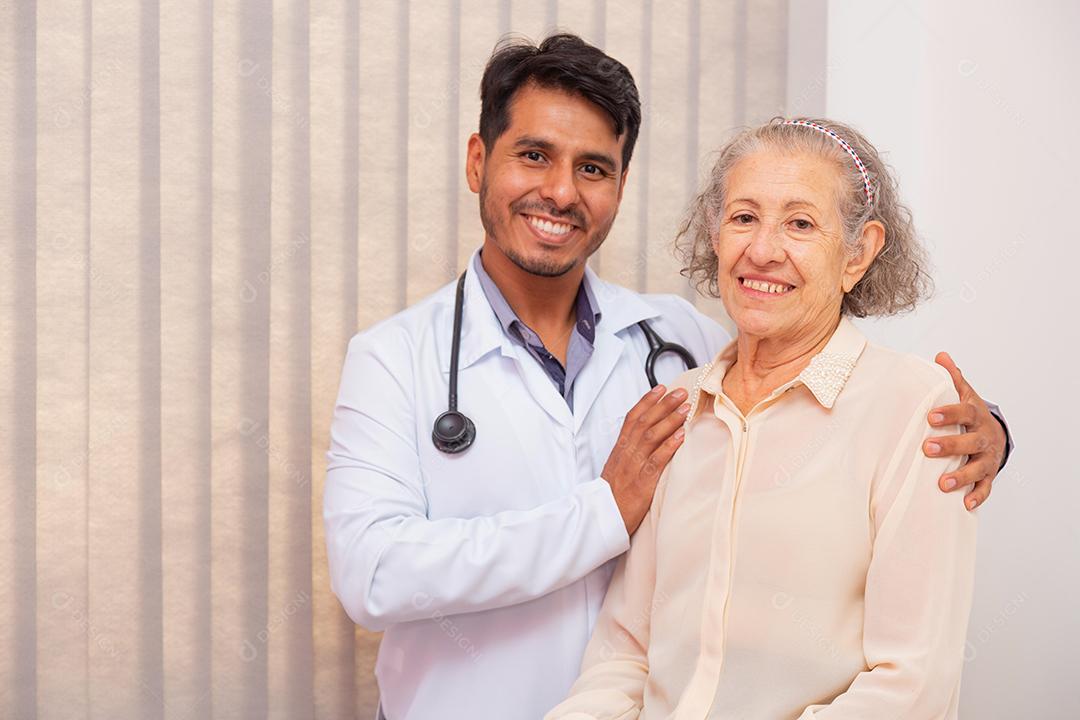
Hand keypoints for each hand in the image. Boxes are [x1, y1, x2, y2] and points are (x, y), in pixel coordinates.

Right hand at [602, 385, 690, 534]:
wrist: (601, 518)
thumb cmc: (612, 495)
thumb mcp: (617, 468)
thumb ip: (630, 452)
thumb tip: (647, 438)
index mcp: (619, 448)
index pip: (632, 418)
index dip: (647, 401)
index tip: (661, 388)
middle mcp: (626, 453)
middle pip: (644, 422)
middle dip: (663, 405)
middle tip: (681, 392)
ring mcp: (633, 467)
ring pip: (651, 437)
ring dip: (669, 420)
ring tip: (686, 408)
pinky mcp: (642, 483)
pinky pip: (656, 461)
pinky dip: (669, 446)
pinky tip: (681, 436)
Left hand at [924, 352, 1006, 510]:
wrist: (995, 433)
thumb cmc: (971, 414)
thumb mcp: (964, 394)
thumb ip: (952, 378)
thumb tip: (941, 355)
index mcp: (975, 415)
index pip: (964, 412)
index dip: (949, 414)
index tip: (930, 416)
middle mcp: (984, 437)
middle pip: (971, 441)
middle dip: (951, 445)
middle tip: (928, 448)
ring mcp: (987, 457)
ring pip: (978, 468)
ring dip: (962, 476)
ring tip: (943, 484)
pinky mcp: (988, 474)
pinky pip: (986, 487)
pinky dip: (977, 496)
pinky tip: (965, 504)